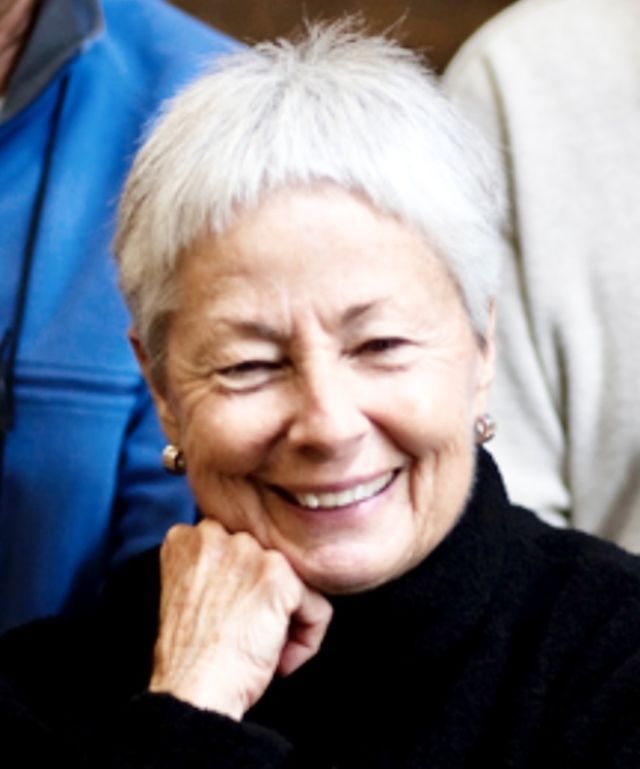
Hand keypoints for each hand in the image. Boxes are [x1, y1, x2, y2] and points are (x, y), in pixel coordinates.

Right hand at [148, 520, 332, 718]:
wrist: (190, 694)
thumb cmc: (192, 658)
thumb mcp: (190, 593)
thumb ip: (216, 566)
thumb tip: (257, 570)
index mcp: (189, 539)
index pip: (245, 551)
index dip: (245, 592)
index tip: (232, 621)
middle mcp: (215, 534)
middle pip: (271, 563)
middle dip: (267, 601)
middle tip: (245, 635)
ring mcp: (247, 552)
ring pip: (296, 583)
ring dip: (288, 621)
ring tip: (261, 649)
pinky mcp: (276, 577)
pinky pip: (317, 608)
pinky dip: (306, 641)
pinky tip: (278, 662)